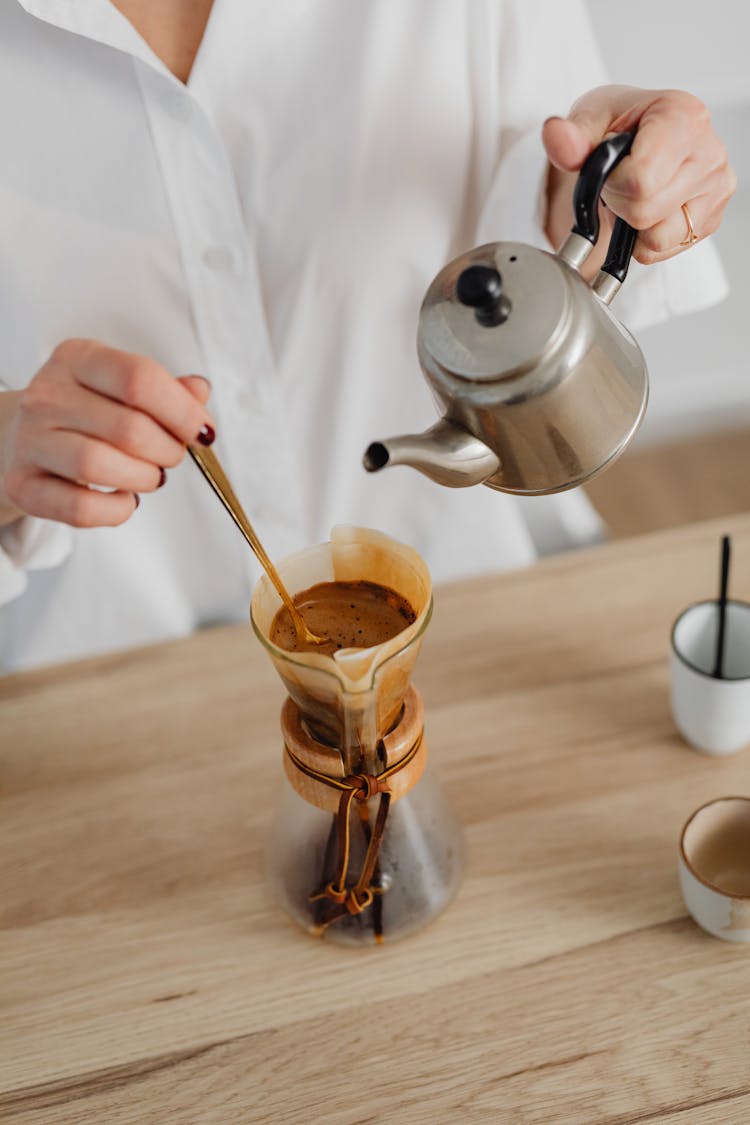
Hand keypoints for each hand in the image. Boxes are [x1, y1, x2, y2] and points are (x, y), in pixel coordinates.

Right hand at [0, 339, 214, 527]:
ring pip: (97, 465)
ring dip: (142, 479)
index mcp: (78, 359)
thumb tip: (199, 392)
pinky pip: (80, 508)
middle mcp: (47, 394)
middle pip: (127, 428)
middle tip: (172, 457)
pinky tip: (124, 499)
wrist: (21, 439)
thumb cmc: (84, 414)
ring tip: (149, 477)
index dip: (183, 411)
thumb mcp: (122, 388)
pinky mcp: (23, 484)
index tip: (204, 432)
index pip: (139, 378)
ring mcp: (29, 440)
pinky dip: (116, 510)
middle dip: (167, 451)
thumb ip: (166, 390)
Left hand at [542, 85, 735, 267]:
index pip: (641, 180)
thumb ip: (570, 136)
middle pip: (645, 212)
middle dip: (620, 202)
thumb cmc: (621, 124)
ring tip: (636, 191)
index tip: (612, 164)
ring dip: (633, 223)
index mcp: (683, 117)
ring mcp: (716, 188)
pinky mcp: (710, 219)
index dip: (612, 182)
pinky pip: (663, 250)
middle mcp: (709, 152)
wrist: (641, 133)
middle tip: (620, 180)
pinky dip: (645, 238)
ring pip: (657, 238)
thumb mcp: (589, 119)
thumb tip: (555, 134)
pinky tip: (649, 207)